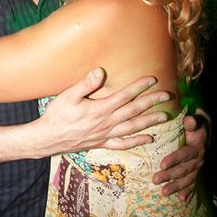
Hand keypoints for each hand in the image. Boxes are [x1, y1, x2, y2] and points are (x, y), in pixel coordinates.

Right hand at [35, 69, 170, 156]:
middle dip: (152, 102)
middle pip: (134, 111)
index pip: (124, 96)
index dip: (139, 87)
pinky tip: (149, 139)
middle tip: (167, 95)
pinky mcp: (103, 143)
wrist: (48, 138)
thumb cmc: (57, 115)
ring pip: (133, 127)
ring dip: (150, 121)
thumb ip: (85, 84)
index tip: (152, 79)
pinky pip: (123, 143)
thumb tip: (99, 72)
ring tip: (165, 116)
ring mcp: (106, 134)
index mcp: (100, 109)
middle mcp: (107, 122)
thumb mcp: (67, 96)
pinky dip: (137, 141)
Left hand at [153, 114, 206, 200]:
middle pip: (183, 169)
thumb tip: (188, 120)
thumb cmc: (195, 126)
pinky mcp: (195, 172)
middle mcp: (198, 159)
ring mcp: (197, 168)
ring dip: (176, 187)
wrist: (205, 132)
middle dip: (169, 176)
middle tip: (155, 180)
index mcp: (196, 147)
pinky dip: (188, 192)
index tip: (162, 165)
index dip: (174, 159)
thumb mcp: (195, 121)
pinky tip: (181, 199)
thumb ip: (192, 122)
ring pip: (187, 179)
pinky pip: (192, 184)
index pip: (184, 154)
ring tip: (164, 193)